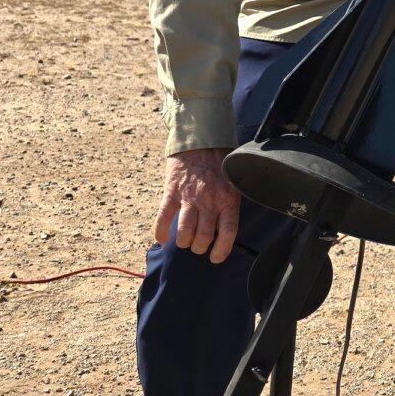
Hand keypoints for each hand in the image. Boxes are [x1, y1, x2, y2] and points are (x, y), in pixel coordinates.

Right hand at [154, 148, 241, 263]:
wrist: (200, 138)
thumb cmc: (220, 160)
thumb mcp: (234, 180)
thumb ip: (229, 200)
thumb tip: (225, 223)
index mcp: (228, 198)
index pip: (228, 231)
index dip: (222, 250)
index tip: (215, 258)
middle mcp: (209, 200)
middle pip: (204, 236)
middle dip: (199, 247)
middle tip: (198, 246)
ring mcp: (189, 197)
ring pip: (184, 231)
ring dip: (183, 241)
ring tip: (184, 240)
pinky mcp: (172, 192)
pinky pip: (163, 218)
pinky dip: (160, 232)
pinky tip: (161, 238)